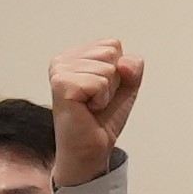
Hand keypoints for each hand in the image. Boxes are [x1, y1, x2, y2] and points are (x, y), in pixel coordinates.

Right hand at [48, 41, 144, 183]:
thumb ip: (133, 66)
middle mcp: (63, 60)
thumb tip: (123, 63)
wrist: (91, 148)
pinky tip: (86, 109)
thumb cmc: (102, 119)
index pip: (113, 45)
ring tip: (91, 106)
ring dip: (106, 92)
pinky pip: (100, 82)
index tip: (100, 91)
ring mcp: (59, 71)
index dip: (117, 72)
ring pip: (107, 68)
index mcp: (74, 56)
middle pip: (111, 53)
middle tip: (95, 100)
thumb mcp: (126, 86)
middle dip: (113, 81)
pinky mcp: (61, 84)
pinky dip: (100, 100)